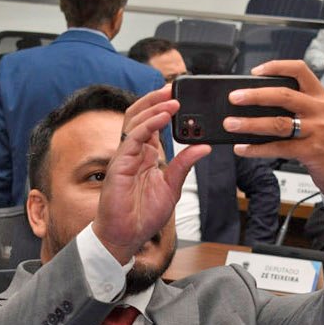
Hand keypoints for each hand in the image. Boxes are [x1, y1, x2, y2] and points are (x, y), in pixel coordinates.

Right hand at [93, 87, 209, 262]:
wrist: (126, 236)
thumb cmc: (143, 215)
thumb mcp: (172, 187)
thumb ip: (184, 165)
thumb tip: (203, 147)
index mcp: (145, 155)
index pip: (152, 123)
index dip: (163, 108)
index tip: (179, 96)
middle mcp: (134, 152)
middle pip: (140, 115)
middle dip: (155, 99)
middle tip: (174, 88)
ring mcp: (125, 156)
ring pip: (134, 121)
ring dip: (152, 107)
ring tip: (171, 99)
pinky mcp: (120, 164)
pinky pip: (132, 137)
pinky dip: (148, 125)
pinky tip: (162, 118)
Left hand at [225, 60, 323, 201]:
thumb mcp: (323, 119)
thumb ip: (300, 109)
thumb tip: (260, 106)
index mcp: (322, 97)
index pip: (300, 70)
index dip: (276, 67)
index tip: (256, 71)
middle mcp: (321, 110)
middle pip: (283, 95)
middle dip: (255, 95)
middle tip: (234, 98)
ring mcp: (318, 130)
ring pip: (278, 123)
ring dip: (250, 123)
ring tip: (231, 124)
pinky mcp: (312, 151)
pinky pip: (278, 148)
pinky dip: (257, 148)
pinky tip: (243, 149)